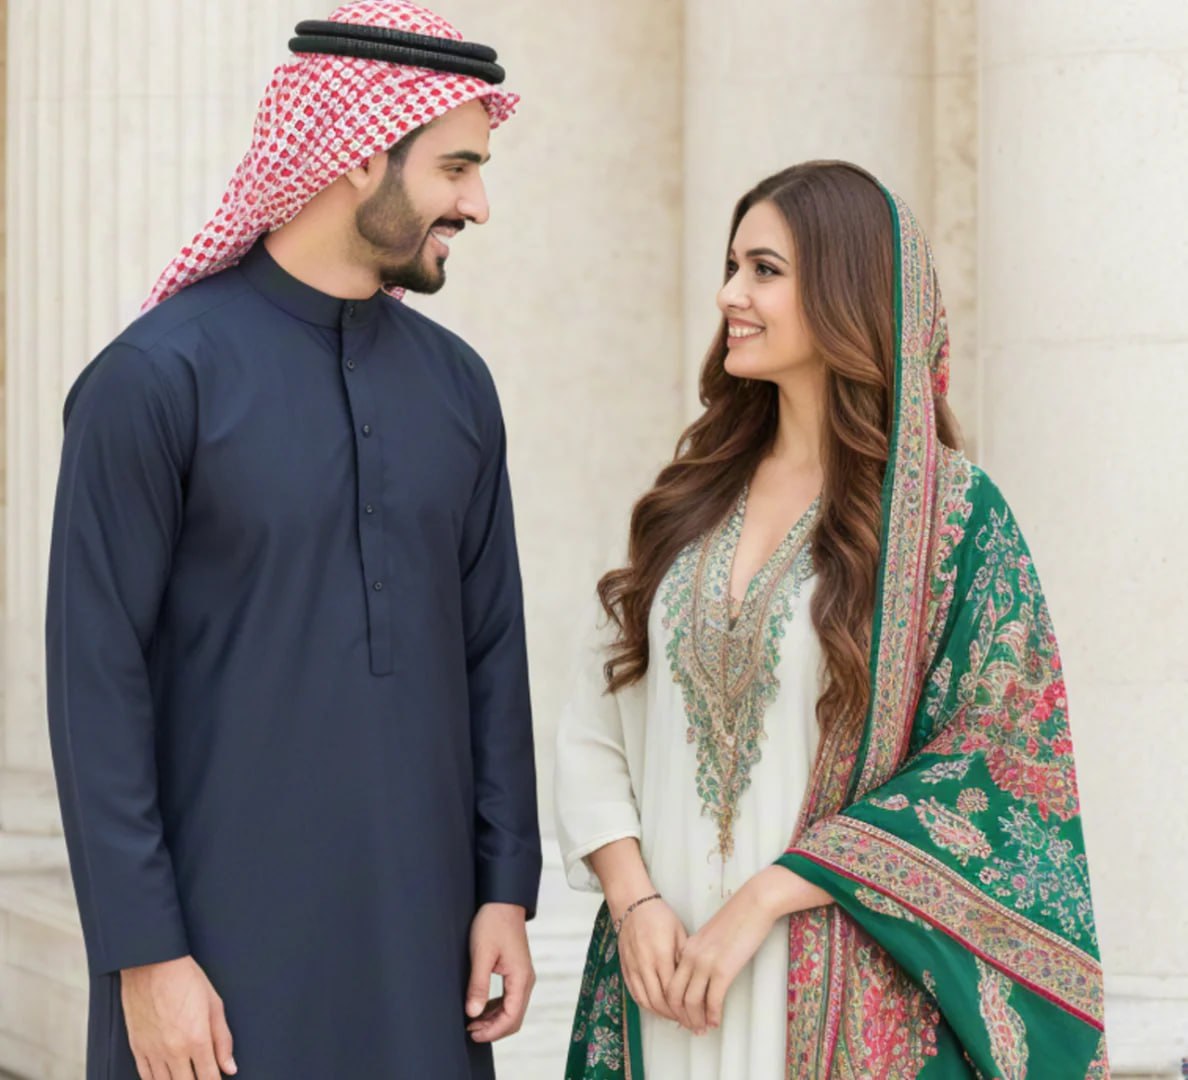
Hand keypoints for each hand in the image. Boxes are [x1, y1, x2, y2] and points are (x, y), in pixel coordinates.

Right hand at [121, 955, 236, 1079]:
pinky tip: (165, 1079)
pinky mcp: (137, 1048)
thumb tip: (229, 1067)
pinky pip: (145, 1077)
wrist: (152, 965)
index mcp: (197, 1039)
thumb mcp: (214, 1004)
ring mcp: (153, 1051)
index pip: (209, 1078)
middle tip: (202, 1077)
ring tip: (185, 1077)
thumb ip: (223, 1039)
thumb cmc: (185, 979)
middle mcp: (174, 1051)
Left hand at [466, 903, 534, 1042]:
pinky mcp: (516, 972)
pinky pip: (509, 998)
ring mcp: (522, 976)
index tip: (473, 1033)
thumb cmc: (493, 923)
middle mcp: (526, 980)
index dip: (493, 1031)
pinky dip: (496, 1008)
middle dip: (493, 1029)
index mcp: (521, 977)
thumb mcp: (482, 954)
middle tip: (470, 1030)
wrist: (502, 901)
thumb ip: (478, 985)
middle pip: (514, 1017)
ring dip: (494, 1020)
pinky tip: (480, 1007)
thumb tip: (473, 1013)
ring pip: (512, 1009)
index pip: (511, 1017)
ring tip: (472, 1021)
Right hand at [615, 898, 686, 1021]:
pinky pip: (635, 994)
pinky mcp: (625, 969)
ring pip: (645, 1001)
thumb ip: (685, 958)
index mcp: (661, 955)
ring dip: (660, 1013)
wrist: (632, 906)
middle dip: (674, 1015)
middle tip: (687, 1021)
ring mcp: (633, 968)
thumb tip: (694, 981)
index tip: (695, 1013)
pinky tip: (657, 1008)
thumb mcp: (680, 933)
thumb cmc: (658, 917)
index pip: (673, 991)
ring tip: (674, 1017)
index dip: (684, 1006)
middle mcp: (645, 964)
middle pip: (659, 1001)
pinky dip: (646, 1005)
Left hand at [665, 881, 776, 1034]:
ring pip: (691, 1002)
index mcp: (687, 948)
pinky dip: (713, 1015)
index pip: (670, 982)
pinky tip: (716, 1022)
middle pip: (675, 996)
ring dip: (696, 1020)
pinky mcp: (723, 969)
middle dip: (681, 1017)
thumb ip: (702, 953)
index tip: (682, 1015)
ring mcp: (706, 963)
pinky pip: (713, 1000)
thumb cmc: (737, 919)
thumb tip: (703, 976)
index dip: (673, 1004)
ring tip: (703, 1029)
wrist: (754, 904)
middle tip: (691, 1028)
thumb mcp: (711, 936)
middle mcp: (691, 956)